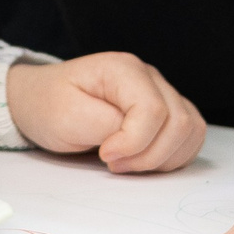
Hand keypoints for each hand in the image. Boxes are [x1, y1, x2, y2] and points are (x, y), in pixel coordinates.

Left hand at [4, 52, 205, 173]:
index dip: (134, 142)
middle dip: (149, 155)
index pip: (153, 110)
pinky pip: (189, 137)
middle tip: (113, 163)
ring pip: (190, 130)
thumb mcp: (66, 116)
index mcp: (123, 69)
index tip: (104, 155)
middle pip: (178, 122)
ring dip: (163, 158)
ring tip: (127, 163)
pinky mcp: (166, 112)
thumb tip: (134, 139)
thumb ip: (104, 125)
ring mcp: (161, 93)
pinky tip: (142, 160)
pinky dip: (172, 156)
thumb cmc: (50, 105)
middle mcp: (149, 77)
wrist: (42, 102)